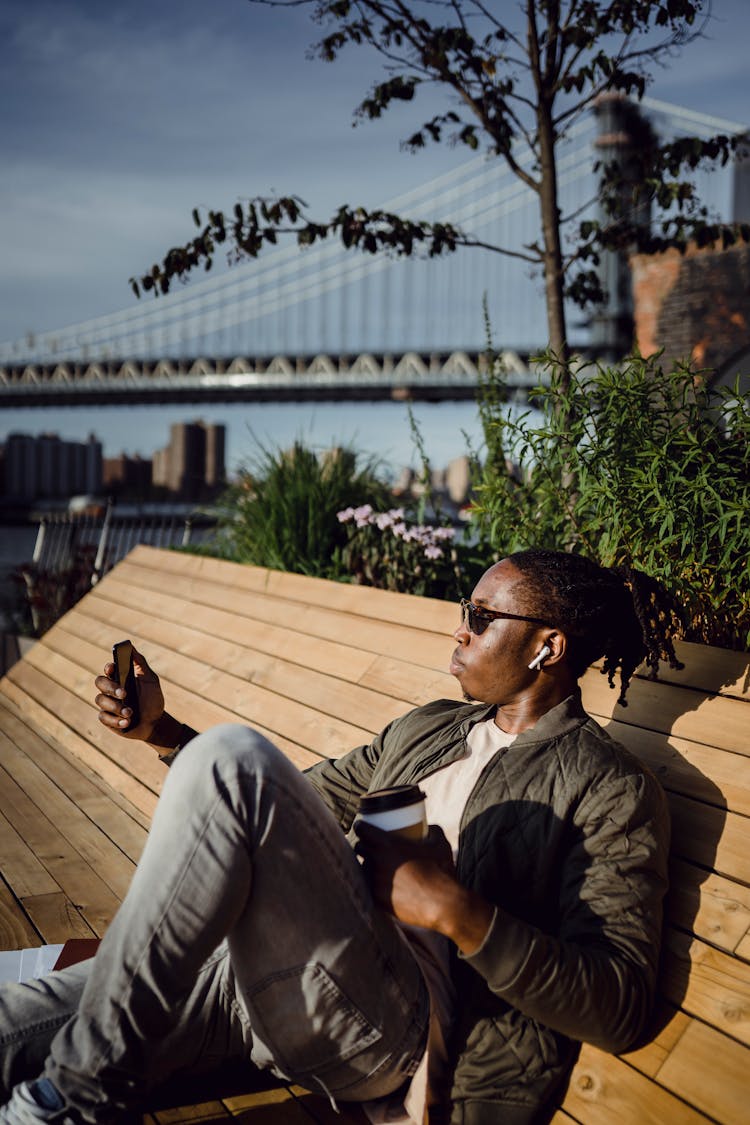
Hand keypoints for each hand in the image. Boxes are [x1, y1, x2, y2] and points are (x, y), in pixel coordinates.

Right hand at [94, 646, 164, 739]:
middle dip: (110, 687)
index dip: (109, 667)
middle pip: (100, 682)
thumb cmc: (152, 699)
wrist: (155, 722)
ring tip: (130, 712)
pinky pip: (103, 717)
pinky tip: (127, 722)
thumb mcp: (150, 680)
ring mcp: (107, 704)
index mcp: (120, 678)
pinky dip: (115, 720)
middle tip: (124, 693)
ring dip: (115, 706)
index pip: (109, 669)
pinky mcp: (107, 719)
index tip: (113, 667)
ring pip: (100, 700)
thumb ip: (141, 663)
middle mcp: (110, 689)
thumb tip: (131, 647)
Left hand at [355, 821, 494, 953]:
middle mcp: (376, 861)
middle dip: (363, 846)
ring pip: (363, 868)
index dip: (360, 827)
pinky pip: (370, 887)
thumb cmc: (441, 871)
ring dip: (368, 866)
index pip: (361, 830)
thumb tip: (428, 827)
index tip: (363, 827)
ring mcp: (374, 881)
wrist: (441, 903)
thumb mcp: (440, 844)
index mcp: (386, 844)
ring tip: (378, 867)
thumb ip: (433, 831)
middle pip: (359, 848)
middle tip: (372, 847)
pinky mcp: (376, 898)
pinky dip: (375, 885)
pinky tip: (383, 885)